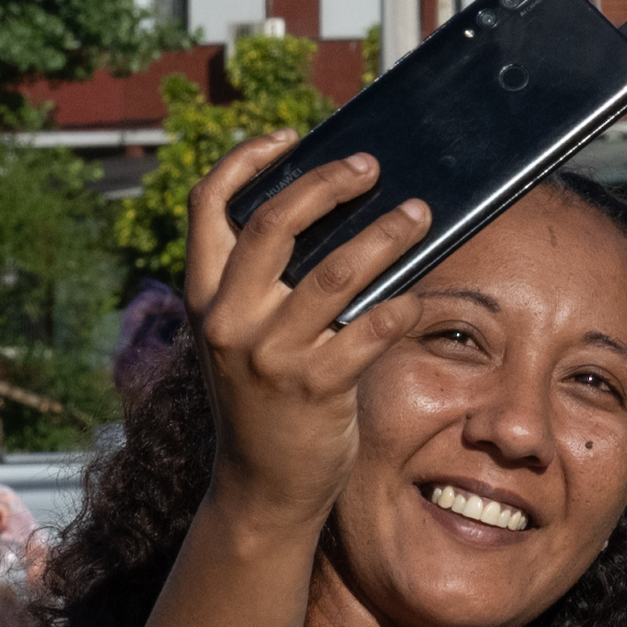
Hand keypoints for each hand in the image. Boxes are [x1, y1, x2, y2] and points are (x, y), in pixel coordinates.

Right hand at [186, 130, 433, 533]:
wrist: (261, 488)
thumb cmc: (264, 402)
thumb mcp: (241, 338)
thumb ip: (263, 286)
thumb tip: (331, 218)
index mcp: (205, 298)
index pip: (207, 207)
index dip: (245, 161)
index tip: (287, 138)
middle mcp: (230, 321)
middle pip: (274, 224)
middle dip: (327, 184)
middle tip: (371, 167)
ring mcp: (271, 356)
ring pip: (335, 272)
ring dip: (385, 235)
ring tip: (418, 214)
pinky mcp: (316, 388)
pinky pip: (372, 330)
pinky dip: (403, 306)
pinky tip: (422, 294)